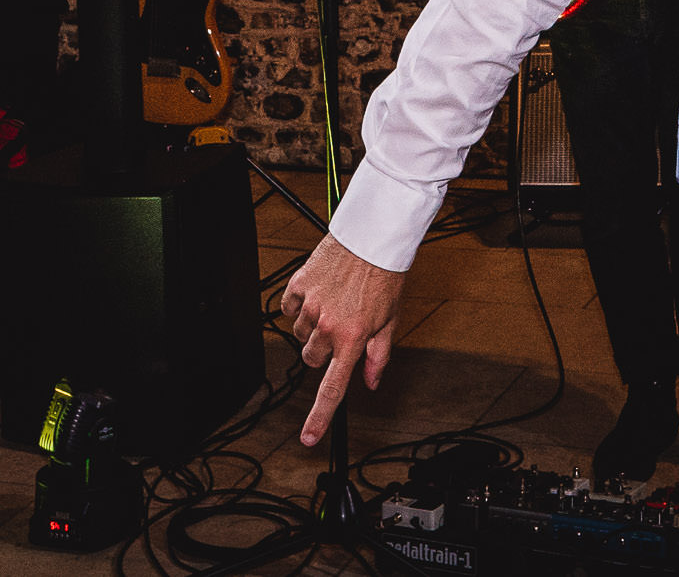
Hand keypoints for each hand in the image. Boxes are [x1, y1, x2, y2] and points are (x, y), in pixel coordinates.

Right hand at [281, 232, 409, 445]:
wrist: (371, 239)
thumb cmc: (384, 279)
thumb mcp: (389, 322)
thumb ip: (378, 357)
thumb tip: (369, 383)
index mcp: (353, 339)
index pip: (332, 388)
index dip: (320, 417)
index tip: (308, 438)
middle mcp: (327, 325)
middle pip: (312, 359)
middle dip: (323, 352)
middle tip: (340, 331)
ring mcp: (310, 305)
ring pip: (300, 333)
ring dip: (312, 326)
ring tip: (333, 304)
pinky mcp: (297, 285)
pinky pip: (289, 307)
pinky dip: (299, 304)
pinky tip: (318, 292)